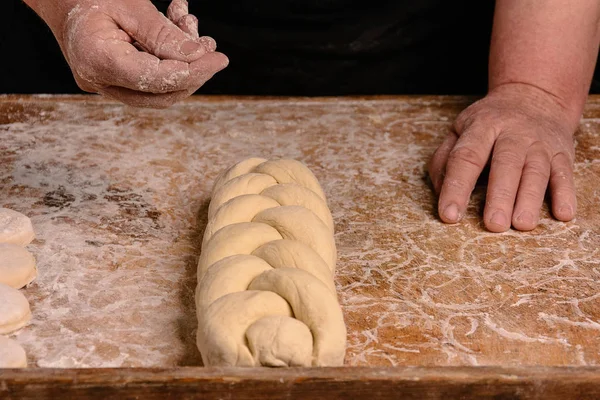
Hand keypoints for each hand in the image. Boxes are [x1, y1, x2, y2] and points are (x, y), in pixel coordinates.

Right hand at [33, 0, 227, 107]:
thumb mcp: (130, 5)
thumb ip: (163, 34)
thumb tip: (199, 58)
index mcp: (96, 59)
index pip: (153, 80)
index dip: (192, 72)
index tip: (219, 60)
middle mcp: (97, 81)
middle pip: (160, 95)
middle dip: (193, 72)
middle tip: (210, 46)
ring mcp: (105, 86)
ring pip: (159, 91)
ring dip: (184, 64)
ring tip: (191, 28)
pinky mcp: (115, 83)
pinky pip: (151, 82)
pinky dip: (170, 61)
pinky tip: (178, 30)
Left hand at [428, 83, 578, 231]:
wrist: (533, 97)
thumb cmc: (488, 123)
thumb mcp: (459, 130)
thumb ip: (444, 159)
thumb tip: (440, 192)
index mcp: (482, 127)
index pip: (466, 158)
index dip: (456, 187)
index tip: (449, 215)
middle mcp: (513, 133)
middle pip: (506, 164)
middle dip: (500, 196)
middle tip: (493, 225)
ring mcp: (540, 143)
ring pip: (537, 171)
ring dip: (530, 199)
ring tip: (522, 224)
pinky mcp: (562, 153)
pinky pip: (565, 174)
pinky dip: (566, 194)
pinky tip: (563, 214)